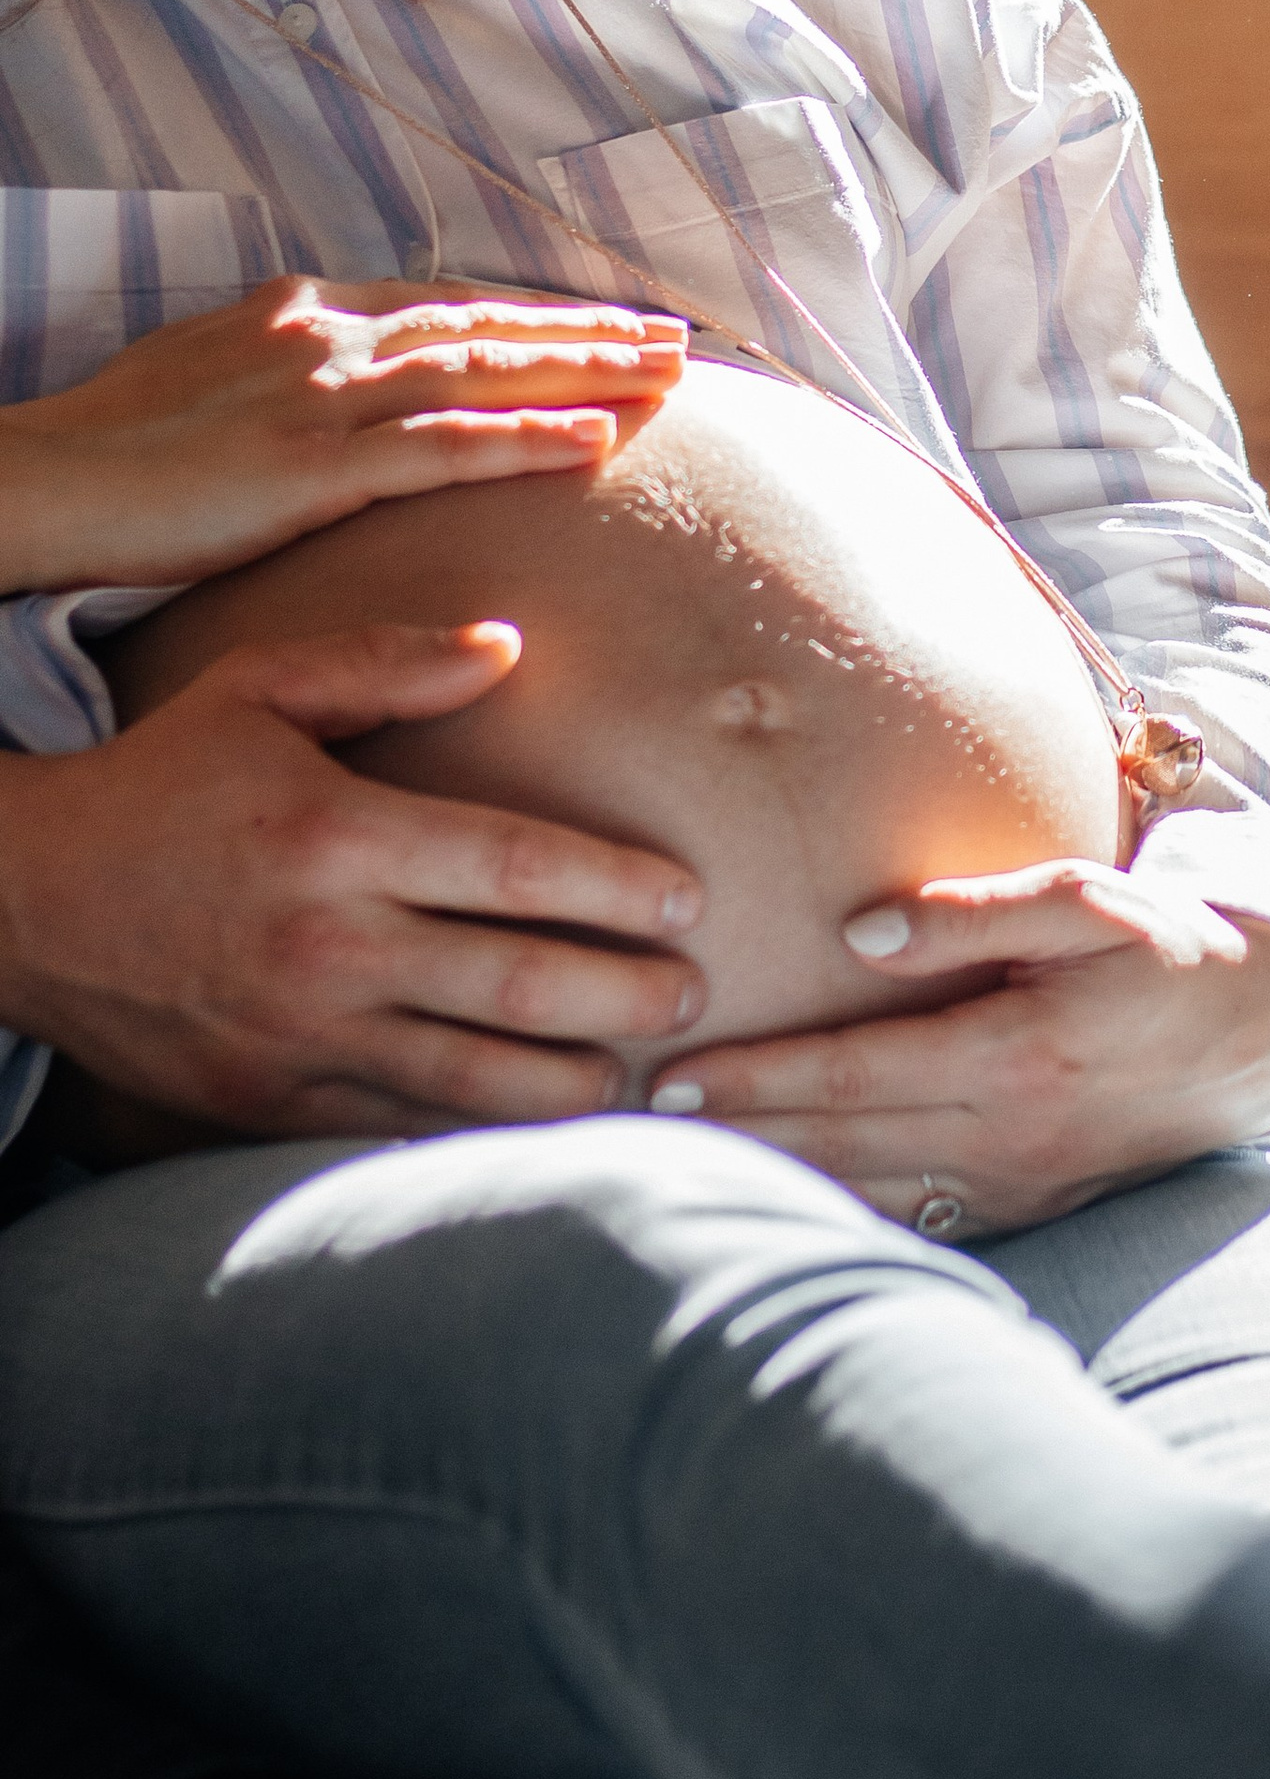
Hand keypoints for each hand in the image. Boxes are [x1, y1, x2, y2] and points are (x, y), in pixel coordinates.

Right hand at [0, 277, 686, 592]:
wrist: (39, 478)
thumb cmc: (110, 443)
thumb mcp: (206, 370)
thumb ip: (285, 363)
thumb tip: (335, 367)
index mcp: (304, 311)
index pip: (448, 305)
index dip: (535, 312)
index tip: (608, 319)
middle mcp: (327, 337)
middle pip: (487, 325)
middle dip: (590, 330)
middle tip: (678, 336)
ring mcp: (324, 399)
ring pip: (486, 373)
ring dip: (587, 372)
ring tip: (670, 375)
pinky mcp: (314, 469)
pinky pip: (447, 450)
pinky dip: (529, 439)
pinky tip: (596, 441)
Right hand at [0, 619, 704, 1135]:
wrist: (24, 902)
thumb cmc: (162, 781)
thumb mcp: (258, 687)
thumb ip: (388, 659)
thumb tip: (509, 645)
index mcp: (338, 833)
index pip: (515, 864)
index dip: (616, 886)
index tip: (689, 897)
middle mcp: (327, 943)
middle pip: (515, 982)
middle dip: (623, 994)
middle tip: (694, 990)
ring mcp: (298, 1036)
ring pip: (470, 1079)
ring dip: (572, 1084)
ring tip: (642, 1075)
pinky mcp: (268, 1102)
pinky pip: (398, 1127)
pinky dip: (478, 1133)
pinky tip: (544, 1129)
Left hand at [655, 859, 1269, 1231]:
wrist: (1261, 1037)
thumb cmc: (1168, 951)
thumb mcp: (1090, 902)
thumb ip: (975, 911)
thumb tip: (858, 928)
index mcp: (1012, 1056)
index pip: (851, 1076)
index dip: (756, 1081)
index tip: (668, 1079)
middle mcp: (1004, 1138)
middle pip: (836, 1147)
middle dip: (729, 1140)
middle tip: (624, 1130)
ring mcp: (1014, 1189)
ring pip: (862, 1197)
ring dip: (766, 1186)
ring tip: (669, 1173)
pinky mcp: (1026, 1213)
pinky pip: (908, 1223)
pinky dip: (832, 1215)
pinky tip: (771, 1205)